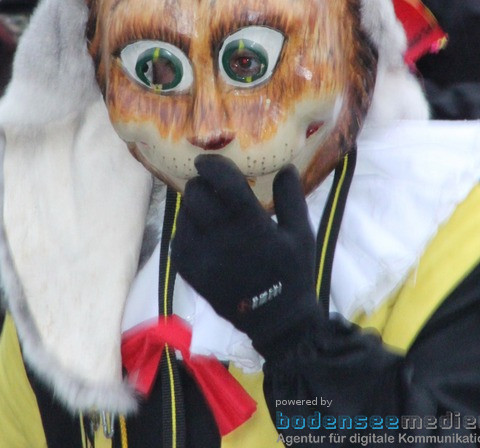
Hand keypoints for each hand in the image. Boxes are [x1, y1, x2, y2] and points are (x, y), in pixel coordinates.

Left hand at [171, 155, 324, 358]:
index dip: (212, 166)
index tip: (206, 160)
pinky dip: (186, 230)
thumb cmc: (292, 274)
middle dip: (201, 184)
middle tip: (209, 186)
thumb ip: (291, 199)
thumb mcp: (301, 235)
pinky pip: (178, 238)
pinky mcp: (189, 272)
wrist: (275, 319)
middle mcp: (222, 239)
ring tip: (207, 210)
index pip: (224, 183)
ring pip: (184, 215)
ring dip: (194, 207)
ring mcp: (201, 256)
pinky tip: (201, 232)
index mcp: (252, 226)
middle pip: (196, 195)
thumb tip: (284, 167)